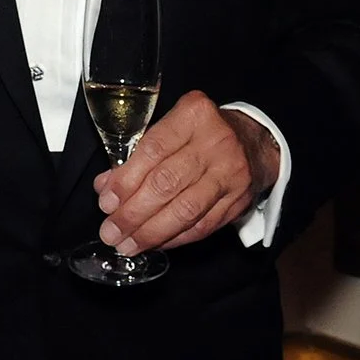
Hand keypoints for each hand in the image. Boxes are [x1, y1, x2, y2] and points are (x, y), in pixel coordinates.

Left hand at [92, 91, 279, 254]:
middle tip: (110, 231)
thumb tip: (106, 187)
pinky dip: (174, 239)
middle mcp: (216, 143)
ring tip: (126, 244)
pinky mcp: (238, 201)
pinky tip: (154, 243)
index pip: (154, 149)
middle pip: (168, 183)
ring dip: (151, 232)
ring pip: (185, 211)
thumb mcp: (171, 126)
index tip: (107, 201)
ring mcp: (231, 174)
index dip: (126, 179)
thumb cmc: (202, 132)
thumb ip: (138, 153)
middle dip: (134, 212)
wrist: (253, 141)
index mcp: (194, 115)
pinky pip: (202, 226)